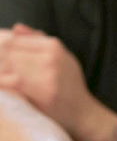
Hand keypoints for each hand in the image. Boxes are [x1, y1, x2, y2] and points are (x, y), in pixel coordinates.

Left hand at [0, 23, 116, 140]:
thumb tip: (16, 27)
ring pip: (5, 66)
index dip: (1, 49)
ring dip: (1, 73)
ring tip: (5, 80)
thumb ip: (39, 42)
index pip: (13, 40)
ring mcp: (46, 74)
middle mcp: (51, 57)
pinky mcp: (41, 92)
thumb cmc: (69, 86)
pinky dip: (2, 84)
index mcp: (54, 46)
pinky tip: (4, 87)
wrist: (83, 113)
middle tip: (3, 71)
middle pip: (7, 52)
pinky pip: (8, 82)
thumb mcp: (62, 58)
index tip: (1, 60)